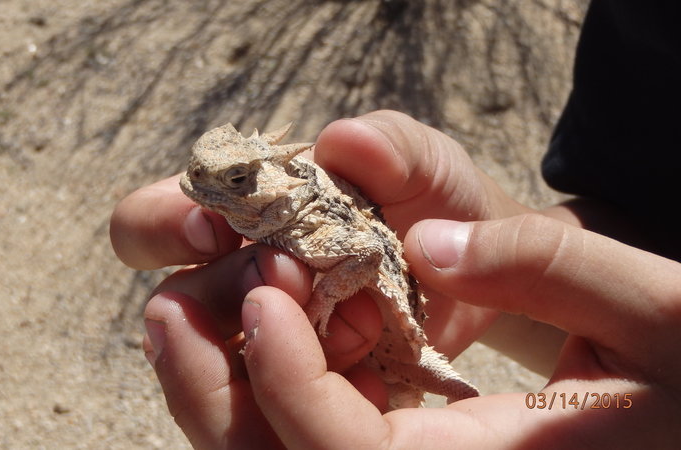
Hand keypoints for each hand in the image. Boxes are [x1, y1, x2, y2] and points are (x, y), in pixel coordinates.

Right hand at [111, 111, 531, 358]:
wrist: (480, 270)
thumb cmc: (434, 201)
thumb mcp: (421, 165)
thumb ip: (387, 146)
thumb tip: (341, 140)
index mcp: (236, 216)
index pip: (148, 223)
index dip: (163, 226)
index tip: (215, 230)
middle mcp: (235, 282)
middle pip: (173, 306)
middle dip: (229, 296)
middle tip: (296, 279)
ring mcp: (265, 345)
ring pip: (219, 372)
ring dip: (276, 354)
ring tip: (361, 329)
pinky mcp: (303, 394)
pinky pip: (279, 413)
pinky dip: (315, 398)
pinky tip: (373, 377)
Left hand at [146, 215, 680, 447]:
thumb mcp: (656, 309)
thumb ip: (547, 267)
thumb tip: (428, 244)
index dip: (294, 382)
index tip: (263, 292)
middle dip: (218, 397)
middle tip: (168, 309)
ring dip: (221, 395)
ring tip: (179, 318)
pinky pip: (310, 442)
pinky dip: (262, 394)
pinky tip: (245, 333)